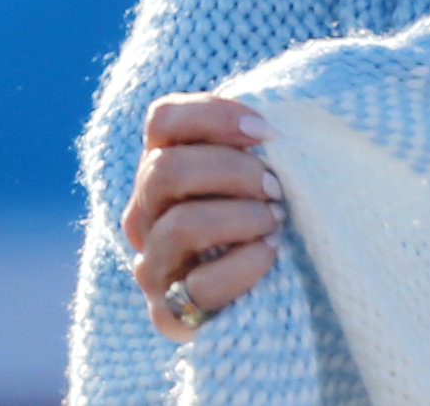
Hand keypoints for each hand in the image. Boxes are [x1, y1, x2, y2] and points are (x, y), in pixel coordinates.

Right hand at [122, 93, 283, 341]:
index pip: (162, 120)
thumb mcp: (269, 168)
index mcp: (164, 166)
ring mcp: (152, 263)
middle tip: (279, 187)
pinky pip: (200, 285)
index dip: (214, 116)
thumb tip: (276, 124)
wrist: (283, 290)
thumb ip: (260, 142)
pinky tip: (270, 253)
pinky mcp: (168, 313)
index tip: (268, 131)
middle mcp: (146, 213)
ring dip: (241, 218)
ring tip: (276, 220)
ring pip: (180, 226)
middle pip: (167, 170)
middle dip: (235, 172)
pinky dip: (245, 265)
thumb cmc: (277, 214)